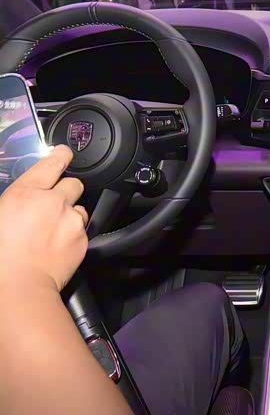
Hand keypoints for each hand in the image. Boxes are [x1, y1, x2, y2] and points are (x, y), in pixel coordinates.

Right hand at [0, 145, 87, 291]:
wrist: (17, 288)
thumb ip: (15, 202)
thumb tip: (21, 201)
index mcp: (25, 194)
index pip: (51, 163)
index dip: (60, 155)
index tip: (64, 153)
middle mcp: (53, 202)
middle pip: (73, 183)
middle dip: (65, 191)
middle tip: (53, 206)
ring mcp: (71, 220)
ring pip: (79, 208)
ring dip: (69, 215)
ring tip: (52, 232)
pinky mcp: (83, 238)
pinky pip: (82, 230)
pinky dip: (73, 235)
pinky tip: (57, 246)